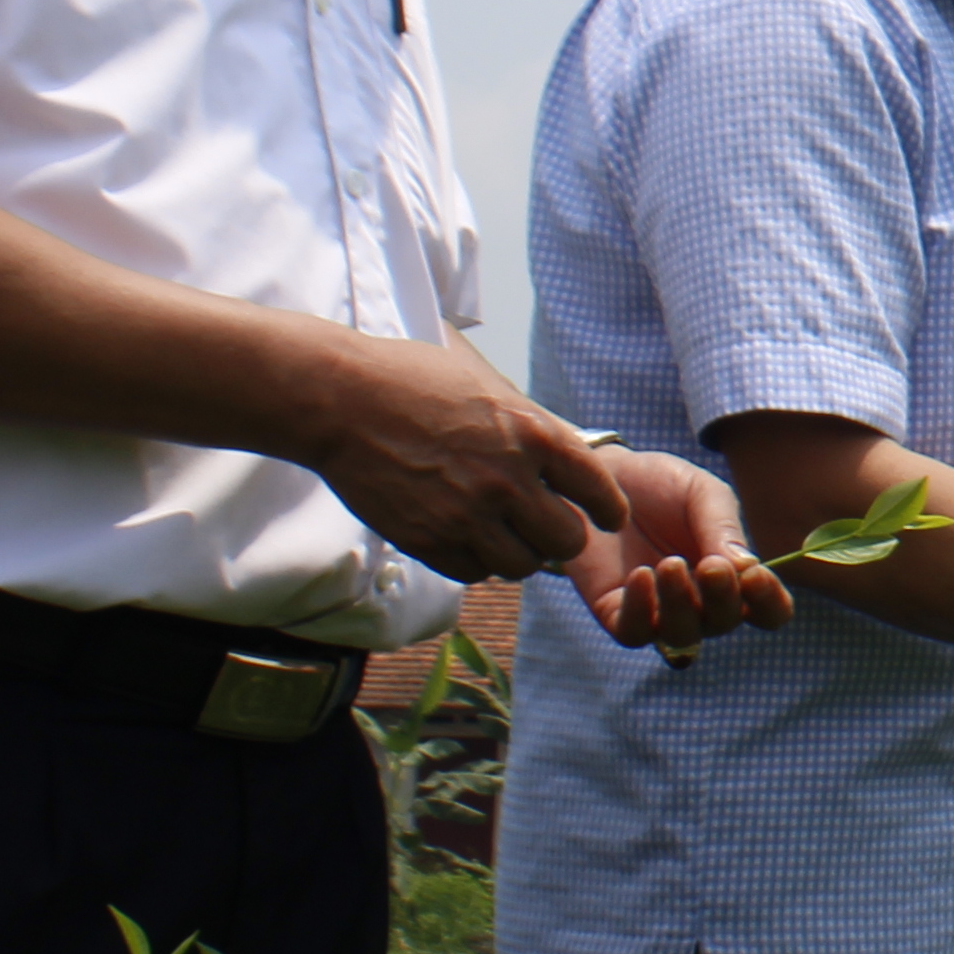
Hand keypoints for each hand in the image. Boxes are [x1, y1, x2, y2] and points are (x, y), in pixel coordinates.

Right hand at [311, 338, 634, 581]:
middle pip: (566, 541)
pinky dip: (475, 561)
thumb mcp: (490, 388)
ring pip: (520, 566)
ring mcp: (466, 514)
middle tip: (548, 528)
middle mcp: (507, 480)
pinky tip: (467, 538)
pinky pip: (472, 571)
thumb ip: (528, 427)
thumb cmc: (414, 381)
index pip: (597, 487)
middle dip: (561, 537)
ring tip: (503, 534)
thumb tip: (560, 458)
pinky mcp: (426, 539)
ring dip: (516, 553)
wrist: (344, 400)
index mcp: (532, 433)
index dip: (608, 508)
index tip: (609, 518)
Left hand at [560, 446, 795, 661]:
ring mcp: (658, 611)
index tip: (755, 575)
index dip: (769, 602)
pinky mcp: (616, 612)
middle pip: (724, 623)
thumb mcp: (702, 494)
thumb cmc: (661, 485)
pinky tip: (641, 575)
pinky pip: (634, 632)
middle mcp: (699, 601)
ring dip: (681, 605)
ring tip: (669, 564)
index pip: (768, 609)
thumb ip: (723, 529)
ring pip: (681, 635)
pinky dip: (641, 611)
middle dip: (722, 600)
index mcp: (732, 575)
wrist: (602, 475)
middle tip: (710, 567)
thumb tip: (747, 569)